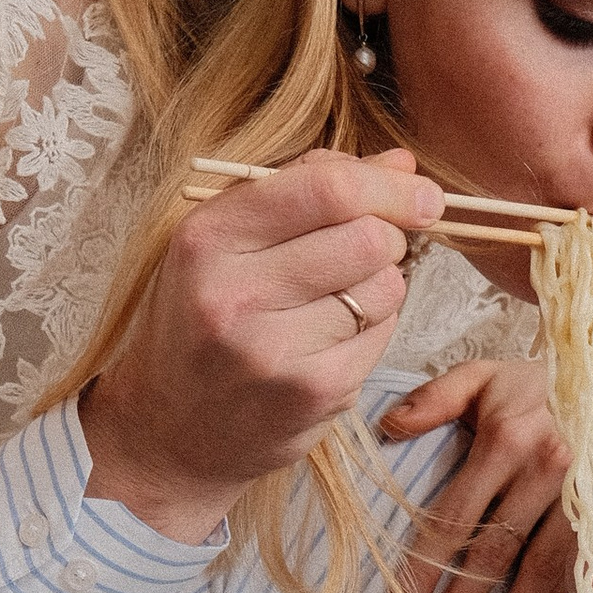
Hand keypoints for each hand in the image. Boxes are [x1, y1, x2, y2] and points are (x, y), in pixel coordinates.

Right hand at [82, 148, 444, 539]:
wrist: (170, 428)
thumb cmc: (205, 320)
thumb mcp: (227, 242)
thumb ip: (307, 188)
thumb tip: (402, 165)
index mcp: (206, 238)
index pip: (324, 189)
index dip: (389, 186)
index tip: (422, 192)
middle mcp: (231, 293)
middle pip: (368, 237)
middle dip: (386, 238)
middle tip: (366, 252)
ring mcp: (271, 350)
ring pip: (384, 287)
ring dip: (378, 287)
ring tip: (332, 304)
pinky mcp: (311, 392)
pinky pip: (382, 336)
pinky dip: (372, 332)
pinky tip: (330, 342)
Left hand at [378, 357, 574, 592]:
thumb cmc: (540, 385)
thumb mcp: (485, 374)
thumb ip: (434, 397)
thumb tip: (387, 428)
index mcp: (507, 438)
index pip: (454, 518)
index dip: (424, 568)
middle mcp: (548, 471)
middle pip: (495, 554)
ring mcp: (584, 498)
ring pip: (541, 570)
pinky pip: (578, 567)